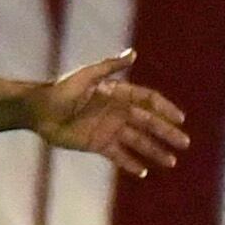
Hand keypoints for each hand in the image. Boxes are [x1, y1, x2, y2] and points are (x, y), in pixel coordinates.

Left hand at [31, 50, 190, 176]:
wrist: (39, 110)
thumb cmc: (61, 90)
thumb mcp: (87, 76)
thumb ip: (110, 67)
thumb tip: (133, 53)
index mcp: (117, 94)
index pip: (147, 101)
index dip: (164, 108)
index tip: (180, 119)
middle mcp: (117, 112)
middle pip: (148, 124)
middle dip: (167, 133)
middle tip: (184, 144)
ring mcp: (109, 130)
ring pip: (138, 142)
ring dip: (155, 151)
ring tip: (171, 162)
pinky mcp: (98, 144)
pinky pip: (119, 156)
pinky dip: (131, 163)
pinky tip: (144, 172)